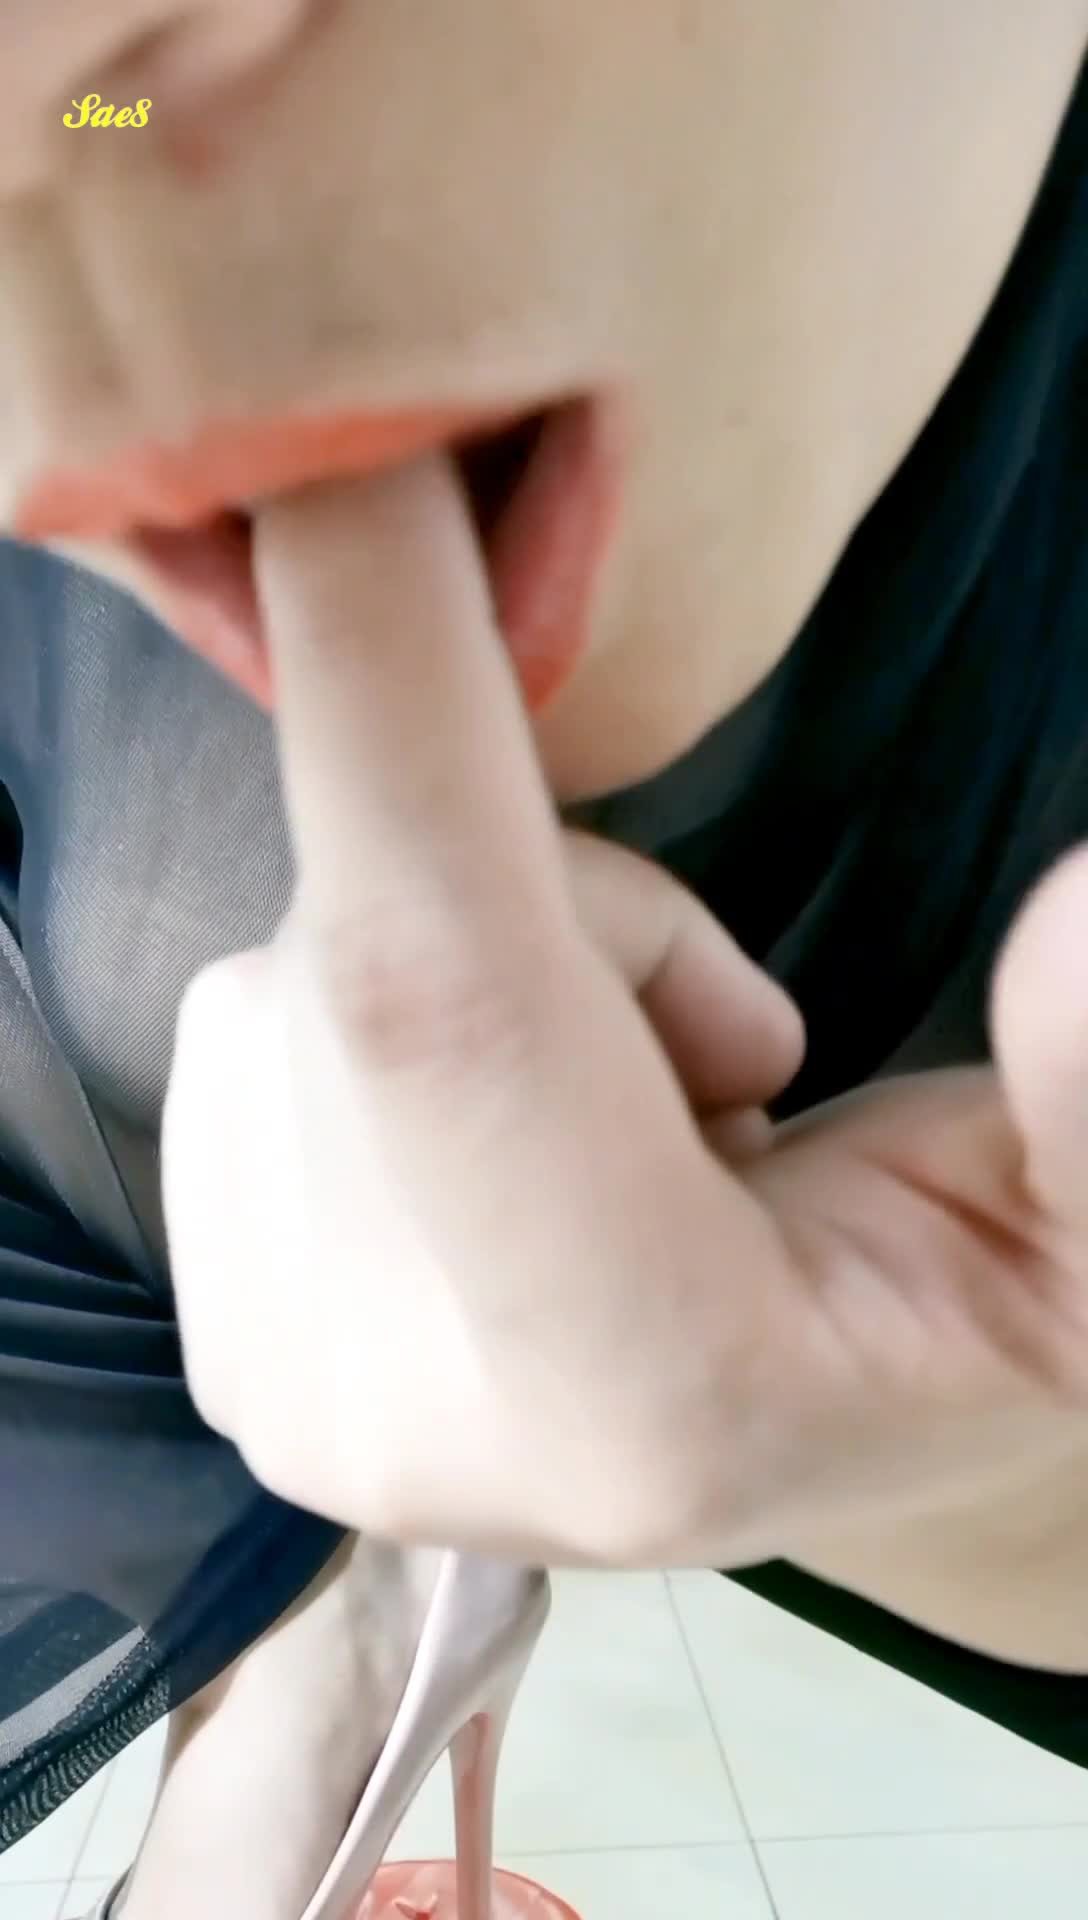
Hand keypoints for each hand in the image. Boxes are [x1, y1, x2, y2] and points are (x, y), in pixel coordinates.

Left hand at [163, 455, 1087, 1665]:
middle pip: (369, 947)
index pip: (435, 995)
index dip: (384, 704)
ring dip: (489, 969)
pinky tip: (520, 1150)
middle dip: (557, 902)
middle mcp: (409, 1413)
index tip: (357, 461)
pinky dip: (399, 1024)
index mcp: (642, 1387)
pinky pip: (262, 1030)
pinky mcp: (230, 1332)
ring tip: (639, 1127)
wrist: (774, 1458)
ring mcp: (291, 1382)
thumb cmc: (949, 1341)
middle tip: (719, 1049)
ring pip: (305, 976)